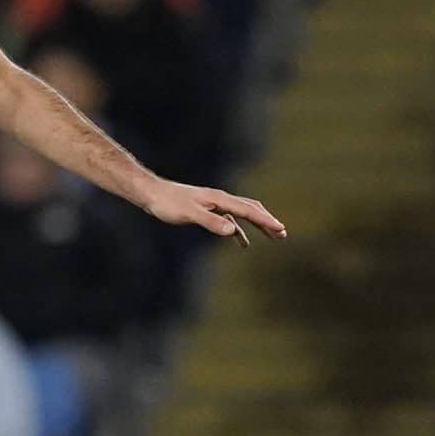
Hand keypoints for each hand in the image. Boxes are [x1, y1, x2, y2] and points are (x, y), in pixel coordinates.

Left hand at [140, 179, 286, 243]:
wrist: (151, 193)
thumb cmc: (168, 203)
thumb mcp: (189, 214)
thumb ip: (210, 222)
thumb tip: (232, 232)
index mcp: (220, 199)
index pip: (249, 210)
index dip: (266, 221)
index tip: (281, 230)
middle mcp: (221, 199)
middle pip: (251, 209)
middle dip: (267, 221)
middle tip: (283, 234)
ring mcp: (214, 204)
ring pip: (243, 214)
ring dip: (258, 225)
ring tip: (273, 236)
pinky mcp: (206, 210)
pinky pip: (230, 220)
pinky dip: (239, 230)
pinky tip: (241, 241)